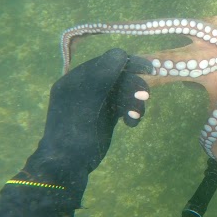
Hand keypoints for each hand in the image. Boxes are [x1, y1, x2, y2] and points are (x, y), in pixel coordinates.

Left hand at [14, 48, 153, 204]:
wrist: (68, 163)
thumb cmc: (74, 129)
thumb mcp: (88, 97)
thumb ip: (104, 73)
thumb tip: (121, 53)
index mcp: (78, 78)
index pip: (107, 61)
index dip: (129, 63)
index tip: (148, 69)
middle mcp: (88, 87)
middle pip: (119, 77)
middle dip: (132, 86)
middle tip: (145, 96)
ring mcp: (97, 102)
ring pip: (124, 93)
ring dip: (134, 101)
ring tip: (137, 115)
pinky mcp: (106, 116)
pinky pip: (124, 107)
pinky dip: (131, 112)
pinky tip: (132, 123)